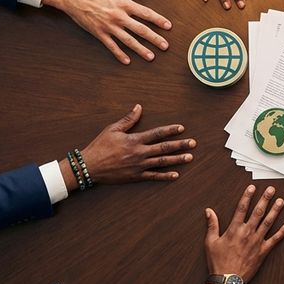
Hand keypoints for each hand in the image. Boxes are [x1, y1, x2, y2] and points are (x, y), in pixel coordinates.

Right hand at [42, 0, 170, 64]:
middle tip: (165, 46)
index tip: (168, 26)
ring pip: (128, 40)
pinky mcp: (99, 33)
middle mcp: (118, 16)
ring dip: (140, 49)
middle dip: (154, 38)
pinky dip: (119, 54)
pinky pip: (111, 46)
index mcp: (123, 3)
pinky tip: (127, 61)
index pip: (145, 13)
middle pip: (140, 29)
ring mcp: (109, 26)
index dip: (158, 19)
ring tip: (151, 57)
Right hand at [77, 104, 195, 184]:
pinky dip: (165, 176)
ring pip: (162, 162)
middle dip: (180, 145)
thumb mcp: (113, 129)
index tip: (182, 128)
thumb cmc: (100, 146)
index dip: (170, 130)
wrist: (89, 166)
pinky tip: (176, 175)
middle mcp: (140, 153)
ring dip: (177, 159)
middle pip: (164, 148)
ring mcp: (139, 166)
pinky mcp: (136, 176)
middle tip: (193, 143)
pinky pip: (154, 177)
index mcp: (135, 140)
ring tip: (190, 157)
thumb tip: (139, 107)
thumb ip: (128, 119)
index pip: (157, 133)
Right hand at [202, 184, 283, 283]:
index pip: (242, 208)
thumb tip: (208, 211)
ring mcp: (256, 242)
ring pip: (268, 223)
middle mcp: (247, 233)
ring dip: (275, 211)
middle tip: (272, 189)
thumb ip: (212, 225)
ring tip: (281, 201)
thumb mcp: (210, 242)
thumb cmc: (218, 262)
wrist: (228, 280)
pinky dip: (282, 232)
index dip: (247, 196)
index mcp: (234, 229)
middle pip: (258, 212)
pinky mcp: (263, 252)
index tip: (252, 187)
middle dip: (265, 199)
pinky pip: (275, 240)